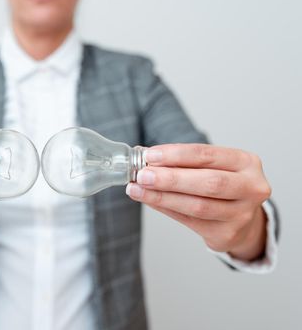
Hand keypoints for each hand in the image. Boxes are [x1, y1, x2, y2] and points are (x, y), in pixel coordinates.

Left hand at [126, 144, 271, 260]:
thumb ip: (184, 163)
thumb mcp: (212, 167)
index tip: (150, 156)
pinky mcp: (227, 234)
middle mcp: (251, 188)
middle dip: (171, 179)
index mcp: (246, 163)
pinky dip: (165, 208)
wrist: (243, 218)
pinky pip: (189, 220)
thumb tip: (147, 159)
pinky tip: (149, 200)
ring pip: (197, 206)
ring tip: (137, 189)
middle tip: (142, 175)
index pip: (207, 154)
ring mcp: (242, 214)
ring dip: (162, 196)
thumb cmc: (223, 184)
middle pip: (208, 183)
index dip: (176, 155)